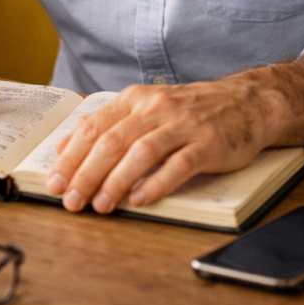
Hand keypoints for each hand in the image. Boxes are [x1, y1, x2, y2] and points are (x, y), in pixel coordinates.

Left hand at [46, 74, 274, 213]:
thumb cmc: (193, 110)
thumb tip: (68, 142)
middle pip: (112, 142)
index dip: (71, 156)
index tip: (55, 181)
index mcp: (137, 100)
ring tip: (101, 205)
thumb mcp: (147, 107)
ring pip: (141, 153)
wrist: (247, 102)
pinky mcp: (208, 144)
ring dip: (116, 181)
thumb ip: (110, 123)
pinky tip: (140, 200)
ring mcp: (183, 125)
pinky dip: (156, 183)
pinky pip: (178, 165)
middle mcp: (156, 109)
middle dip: (86, 174)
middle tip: (72, 200)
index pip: (94, 127)